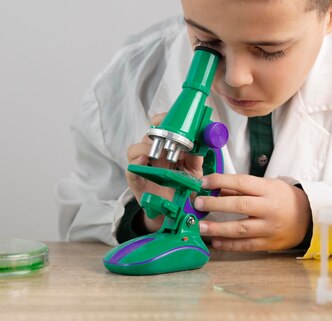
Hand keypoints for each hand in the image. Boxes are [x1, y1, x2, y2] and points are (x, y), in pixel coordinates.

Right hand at [126, 112, 202, 231]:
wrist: (172, 213)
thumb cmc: (182, 189)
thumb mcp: (194, 172)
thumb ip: (196, 157)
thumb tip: (200, 141)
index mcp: (167, 149)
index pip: (162, 127)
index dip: (165, 119)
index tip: (173, 117)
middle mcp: (153, 154)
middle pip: (149, 135)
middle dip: (157, 131)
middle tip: (168, 135)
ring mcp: (143, 167)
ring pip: (136, 148)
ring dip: (146, 146)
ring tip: (158, 151)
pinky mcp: (136, 181)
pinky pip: (131, 169)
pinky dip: (136, 162)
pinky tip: (144, 160)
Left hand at [194, 174, 311, 251]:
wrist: (309, 217)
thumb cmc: (284, 198)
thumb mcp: (267, 186)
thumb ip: (241, 188)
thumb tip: (215, 188)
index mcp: (268, 189)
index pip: (241, 182)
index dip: (221, 181)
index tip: (203, 182)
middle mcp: (269, 208)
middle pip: (239, 205)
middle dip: (215, 205)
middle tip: (197, 204)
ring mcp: (269, 227)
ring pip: (241, 229)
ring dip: (218, 229)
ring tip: (201, 227)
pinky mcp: (269, 243)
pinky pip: (246, 245)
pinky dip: (230, 245)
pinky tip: (216, 242)